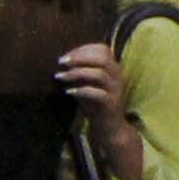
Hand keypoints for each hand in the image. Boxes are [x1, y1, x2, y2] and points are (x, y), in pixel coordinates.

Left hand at [56, 43, 147, 179]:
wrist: (110, 130)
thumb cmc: (96, 106)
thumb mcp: (87, 85)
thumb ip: (79, 74)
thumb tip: (62, 63)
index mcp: (113, 69)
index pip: (102, 49)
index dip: (83, 50)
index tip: (66, 57)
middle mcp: (118, 77)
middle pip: (102, 58)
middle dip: (79, 57)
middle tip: (61, 63)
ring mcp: (116, 91)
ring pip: (99, 74)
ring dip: (77, 73)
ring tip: (60, 77)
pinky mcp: (111, 105)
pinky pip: (98, 94)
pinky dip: (81, 91)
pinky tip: (69, 92)